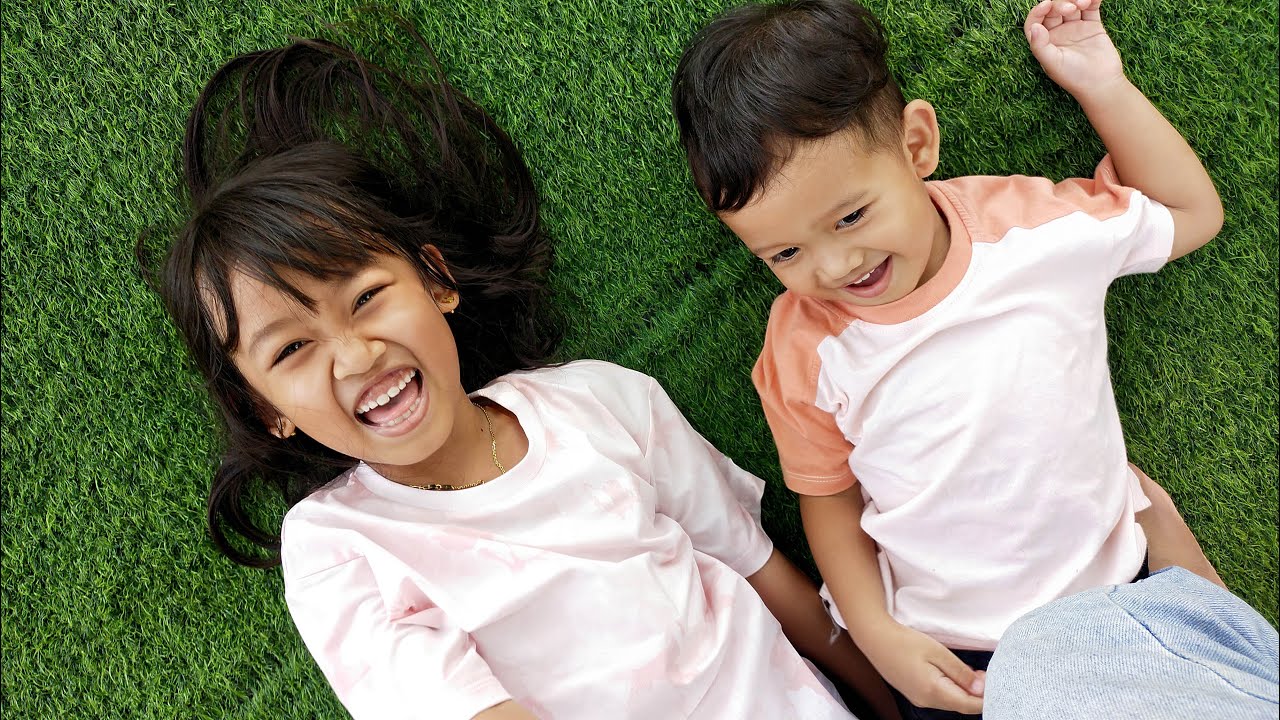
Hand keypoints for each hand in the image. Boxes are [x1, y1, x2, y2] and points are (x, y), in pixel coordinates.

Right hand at [861, 620, 984, 713]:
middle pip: (961, 705)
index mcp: (933, 691)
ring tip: (971, 672)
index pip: (969, 705)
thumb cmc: (904, 641)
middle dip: (977, 693)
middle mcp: (926, 701)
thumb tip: (980, 689)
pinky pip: (940, 697)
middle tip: (985, 672)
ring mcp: (919, 699)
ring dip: (964, 690)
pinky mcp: (915, 694)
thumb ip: (960, 672)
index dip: (986, 697)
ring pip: (951, 701)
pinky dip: (952, 689)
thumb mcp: (937, 652)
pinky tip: (954, 674)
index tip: (995, 680)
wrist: (875, 639)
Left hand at [1024, 0, 1125, 99]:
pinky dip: (1092, 0)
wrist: (1100, 83)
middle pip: (1054, 10)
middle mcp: (1058, 33)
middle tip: (1071, 8)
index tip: (1046, 4)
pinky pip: (1091, 8)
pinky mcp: (1092, 26)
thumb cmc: (1073, 77)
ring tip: (1083, 3)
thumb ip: (1040, 46)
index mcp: (1044, 42)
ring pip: (1072, 6)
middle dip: (1061, 4)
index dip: (1038, 11)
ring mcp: (1075, 28)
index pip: (1035, 22)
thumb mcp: (1052, 63)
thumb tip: (1034, 27)